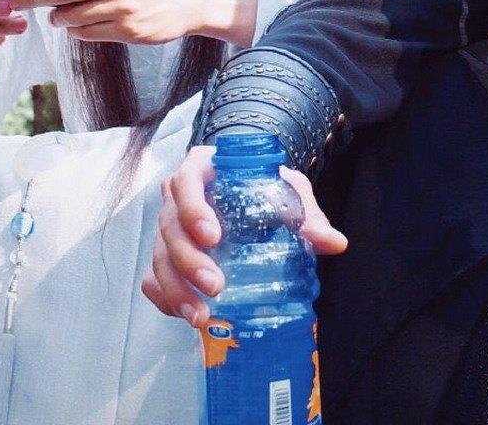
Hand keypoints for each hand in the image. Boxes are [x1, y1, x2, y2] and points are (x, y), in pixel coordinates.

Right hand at [140, 144, 347, 327]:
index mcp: (200, 169)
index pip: (185, 183)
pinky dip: (165, 298)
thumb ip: (307, 216)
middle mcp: (175, 198)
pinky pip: (153, 278)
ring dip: (176, 289)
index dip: (194, 210)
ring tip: (200, 317)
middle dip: (189, 261)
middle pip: (169, 227)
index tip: (214, 237)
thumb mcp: (288, 191)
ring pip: (158, 258)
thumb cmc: (264, 186)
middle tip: (216, 286)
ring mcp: (167, 228)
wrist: (249, 192)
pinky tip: (185, 315)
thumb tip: (334, 243)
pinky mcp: (165, 256)